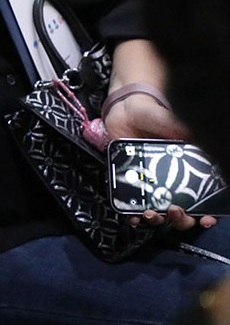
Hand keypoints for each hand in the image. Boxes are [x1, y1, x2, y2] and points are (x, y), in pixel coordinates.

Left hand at [105, 94, 216, 229]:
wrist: (125, 111)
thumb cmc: (154, 116)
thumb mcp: (172, 121)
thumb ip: (184, 130)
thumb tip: (196, 136)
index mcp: (189, 172)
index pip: (204, 200)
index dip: (208, 214)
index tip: (206, 218)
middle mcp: (173, 183)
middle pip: (183, 213)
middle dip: (181, 219)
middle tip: (174, 210)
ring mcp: (152, 187)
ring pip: (160, 214)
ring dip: (157, 220)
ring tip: (151, 214)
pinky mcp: (132, 185)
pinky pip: (133, 206)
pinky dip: (133, 216)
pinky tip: (132, 216)